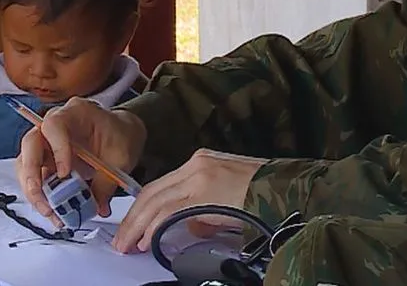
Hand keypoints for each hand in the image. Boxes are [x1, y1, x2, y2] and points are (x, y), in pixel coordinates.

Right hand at [14, 98, 145, 225]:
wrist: (120, 135)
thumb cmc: (119, 136)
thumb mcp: (121, 157)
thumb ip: (107, 182)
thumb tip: (97, 207)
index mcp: (75, 113)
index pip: (54, 125)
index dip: (56, 148)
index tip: (65, 173)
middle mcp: (54, 125)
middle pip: (30, 144)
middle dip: (32, 175)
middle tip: (45, 201)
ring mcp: (46, 143)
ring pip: (26, 164)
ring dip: (33, 191)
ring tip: (49, 212)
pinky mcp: (45, 160)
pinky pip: (34, 178)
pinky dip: (40, 196)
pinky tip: (53, 212)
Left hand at [112, 149, 265, 253]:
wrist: (285, 188)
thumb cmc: (261, 194)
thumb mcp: (225, 196)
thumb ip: (203, 208)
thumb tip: (188, 225)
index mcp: (199, 162)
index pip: (160, 185)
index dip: (142, 208)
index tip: (131, 227)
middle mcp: (195, 164)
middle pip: (152, 191)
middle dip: (132, 218)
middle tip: (121, 240)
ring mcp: (198, 175)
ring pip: (155, 200)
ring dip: (137, 225)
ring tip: (128, 245)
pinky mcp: (204, 191)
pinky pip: (170, 210)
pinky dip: (154, 227)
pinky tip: (147, 240)